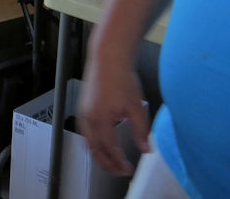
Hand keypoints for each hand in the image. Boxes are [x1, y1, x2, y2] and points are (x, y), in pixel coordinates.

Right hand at [78, 55, 150, 175]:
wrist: (107, 58)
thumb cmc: (121, 79)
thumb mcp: (136, 107)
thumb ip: (141, 131)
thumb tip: (146, 149)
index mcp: (101, 121)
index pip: (110, 150)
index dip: (119, 163)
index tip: (129, 170)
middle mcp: (88, 119)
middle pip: (95, 150)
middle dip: (107, 164)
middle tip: (120, 171)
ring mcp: (83, 112)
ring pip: (88, 141)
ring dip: (99, 154)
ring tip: (112, 161)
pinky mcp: (83, 106)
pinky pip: (86, 131)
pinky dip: (94, 142)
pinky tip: (103, 141)